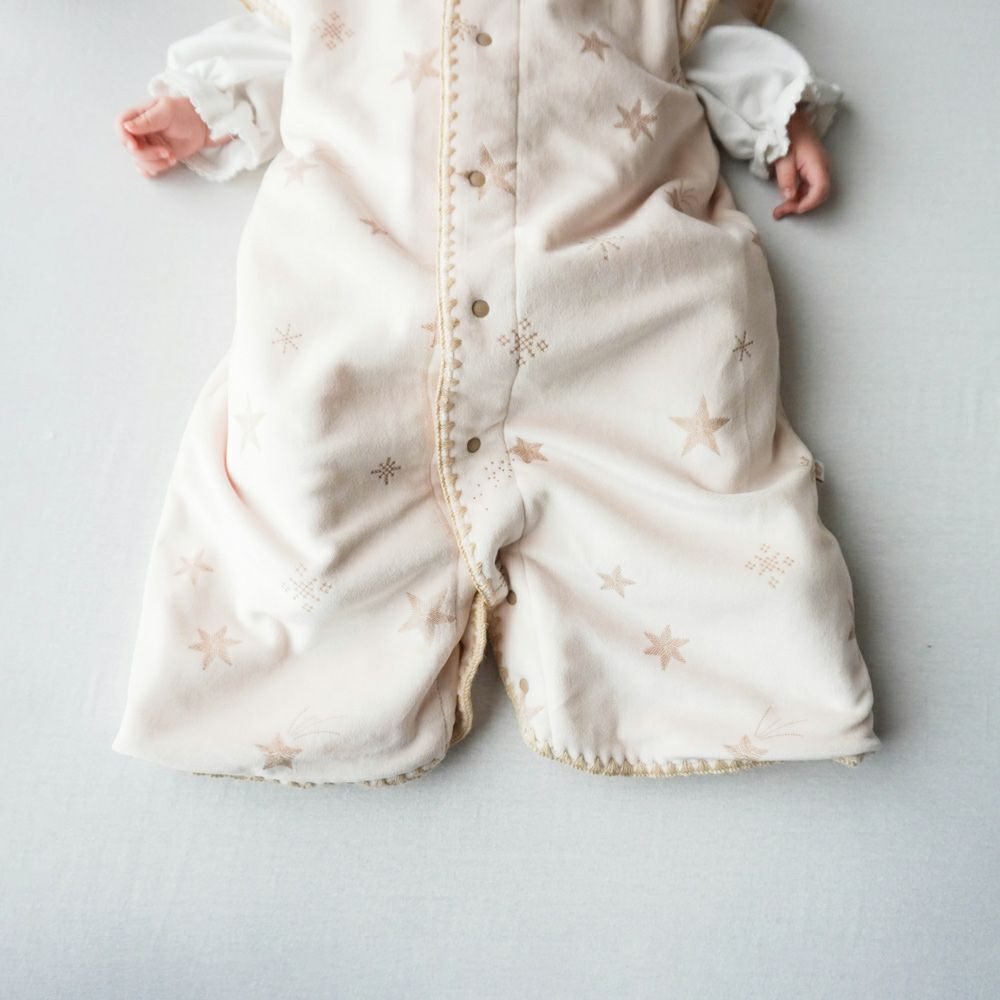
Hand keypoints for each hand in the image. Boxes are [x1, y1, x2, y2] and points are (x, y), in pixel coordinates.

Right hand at [115, 95, 234, 177]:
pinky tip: (165, 164)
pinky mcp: (156, 157)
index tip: (134, 146)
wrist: (201, 125)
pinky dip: (154, 169)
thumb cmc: (184, 112)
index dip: (123, 137)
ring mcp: (147, 145)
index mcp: (138, 116)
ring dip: (155, 163)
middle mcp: (139, 131)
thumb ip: (147, 120)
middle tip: (166, 152)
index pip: (120, 125)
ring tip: (171, 156)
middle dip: (147, 154)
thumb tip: (127, 127)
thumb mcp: (166, 111)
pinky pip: (146, 168)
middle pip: (130, 148)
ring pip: (139, 160)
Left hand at [771, 104, 830, 219]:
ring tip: (779, 211)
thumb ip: (786, 178)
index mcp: (817, 164)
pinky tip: (785, 199)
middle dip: (800, 206)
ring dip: (797, 203)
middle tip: (780, 212)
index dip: (808, 203)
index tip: (794, 209)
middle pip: (817, 195)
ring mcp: (818, 169)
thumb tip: (789, 197)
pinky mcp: (812, 170)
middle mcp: (822, 168)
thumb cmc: (788, 136)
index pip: (821, 190)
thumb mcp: (783, 158)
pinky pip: (807, 188)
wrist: (791, 121)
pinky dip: (797, 196)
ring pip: (812, 193)